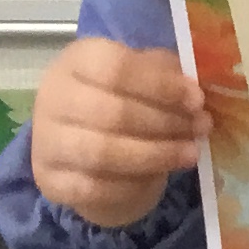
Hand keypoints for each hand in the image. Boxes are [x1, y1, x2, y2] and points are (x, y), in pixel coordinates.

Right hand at [29, 39, 204, 227]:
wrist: (85, 144)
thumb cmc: (123, 98)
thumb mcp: (144, 74)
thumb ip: (166, 75)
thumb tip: (193, 92)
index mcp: (77, 60)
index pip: (114, 69)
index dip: (160, 86)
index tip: (197, 100)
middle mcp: (53, 97)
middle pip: (112, 113)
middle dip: (165, 123)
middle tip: (201, 128)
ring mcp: (47, 142)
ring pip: (103, 153)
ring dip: (156, 155)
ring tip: (191, 153)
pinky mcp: (50, 181)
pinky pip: (95, 188)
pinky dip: (134, 184)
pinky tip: (159, 176)